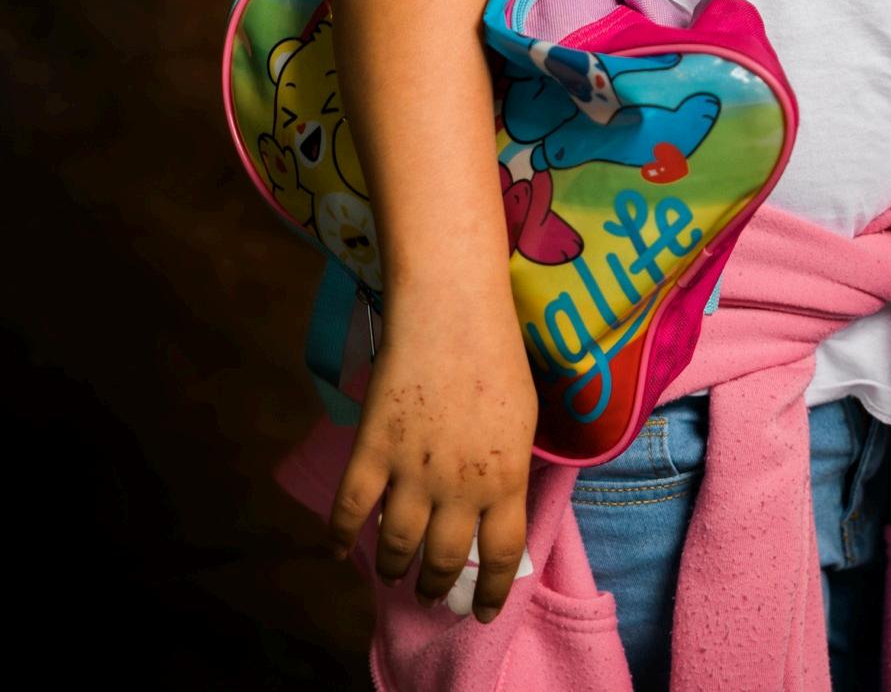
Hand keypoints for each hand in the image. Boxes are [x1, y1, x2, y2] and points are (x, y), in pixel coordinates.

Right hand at [327, 291, 539, 621]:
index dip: (491, 591)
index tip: (483, 611)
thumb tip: (496, 502)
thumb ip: (508, 466)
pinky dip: (340, 536)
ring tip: (394, 572)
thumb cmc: (497, 352)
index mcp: (505, 478)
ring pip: (398, 546)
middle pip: (444, 559)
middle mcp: (459, 487)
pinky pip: (351, 510)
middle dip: (437, 585)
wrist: (451, 309)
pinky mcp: (372, 449)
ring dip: (395, 568)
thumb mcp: (521, 418)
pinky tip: (338, 550)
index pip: (500, 556)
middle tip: (432, 593)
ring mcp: (412, 471)